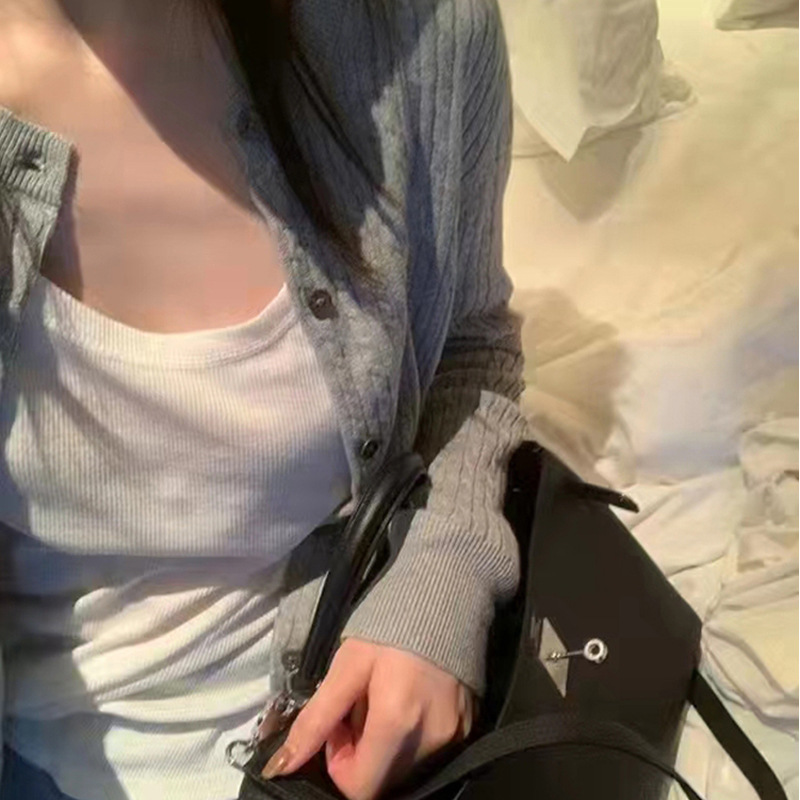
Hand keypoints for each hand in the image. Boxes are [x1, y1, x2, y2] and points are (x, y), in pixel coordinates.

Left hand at [261, 637, 475, 799]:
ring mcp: (454, 737)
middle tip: (360, 707)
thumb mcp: (346, 665)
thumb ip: (316, 719)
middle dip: (362, 752)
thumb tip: (282, 765)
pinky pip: (431, 752)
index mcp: (396, 723)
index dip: (340, 763)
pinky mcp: (468, 729)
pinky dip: (412, 738)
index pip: (360, 789)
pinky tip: (408, 699)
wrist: (445, 595)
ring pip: (406, 768)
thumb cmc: (389, 626)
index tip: (339, 725)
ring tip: (384, 699)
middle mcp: (430, 740)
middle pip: (383, 780)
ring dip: (386, 746)